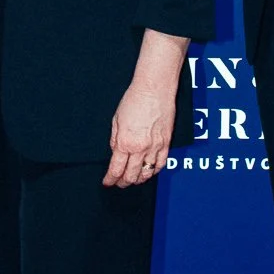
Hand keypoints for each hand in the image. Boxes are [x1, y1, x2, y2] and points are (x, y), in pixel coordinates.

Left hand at [104, 29, 186, 187]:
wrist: (154, 89)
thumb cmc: (134, 100)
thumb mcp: (116, 120)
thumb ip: (115, 140)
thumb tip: (115, 153)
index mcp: (125, 143)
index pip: (116, 169)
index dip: (110, 179)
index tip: (107, 182)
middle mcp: (141, 148)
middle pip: (131, 176)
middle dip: (123, 182)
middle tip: (118, 183)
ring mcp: (155, 147)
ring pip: (146, 174)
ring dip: (138, 180)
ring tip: (132, 180)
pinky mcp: (166, 144)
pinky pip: (161, 165)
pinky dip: (154, 172)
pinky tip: (148, 173)